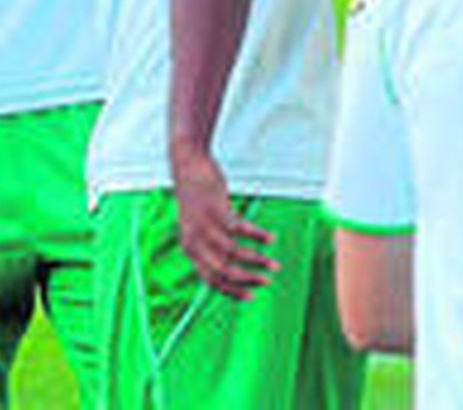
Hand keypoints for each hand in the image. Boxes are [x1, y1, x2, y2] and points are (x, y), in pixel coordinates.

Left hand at [171, 142, 278, 300]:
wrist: (187, 165)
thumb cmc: (197, 198)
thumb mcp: (197, 226)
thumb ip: (208, 245)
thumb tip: (229, 264)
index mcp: (190, 249)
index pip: (210, 280)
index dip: (232, 291)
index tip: (252, 297)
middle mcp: (194, 241)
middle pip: (223, 270)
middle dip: (248, 280)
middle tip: (267, 282)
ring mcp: (204, 226)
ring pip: (234, 253)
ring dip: (257, 260)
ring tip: (274, 265)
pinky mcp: (215, 210)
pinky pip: (240, 228)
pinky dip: (257, 235)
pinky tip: (271, 238)